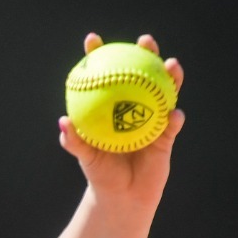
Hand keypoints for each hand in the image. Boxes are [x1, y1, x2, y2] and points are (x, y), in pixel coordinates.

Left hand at [57, 33, 185, 207]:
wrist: (123, 196)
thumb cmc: (101, 173)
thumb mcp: (86, 157)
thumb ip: (75, 140)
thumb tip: (63, 123)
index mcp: (113, 106)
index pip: (106, 74)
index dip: (100, 55)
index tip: (93, 40)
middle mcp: (135, 105)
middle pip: (142, 73)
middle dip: (146, 52)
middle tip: (145, 41)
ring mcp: (154, 118)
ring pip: (165, 91)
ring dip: (171, 76)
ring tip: (171, 65)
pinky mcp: (167, 135)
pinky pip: (172, 124)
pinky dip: (174, 118)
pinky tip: (174, 114)